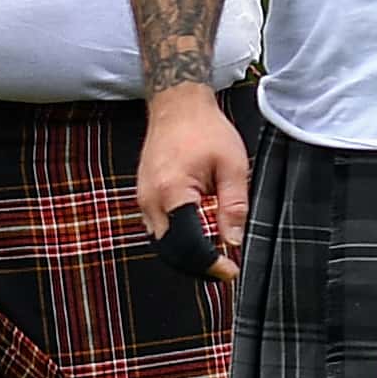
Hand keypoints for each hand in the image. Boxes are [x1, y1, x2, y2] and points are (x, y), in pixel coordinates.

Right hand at [137, 86, 251, 279]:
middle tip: (224, 270)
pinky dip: (175, 243)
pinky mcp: (143, 198)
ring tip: (213, 259)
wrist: (177, 106)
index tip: (230, 271)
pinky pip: (158, 231)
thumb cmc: (206, 130)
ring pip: (161, 245)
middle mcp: (151, 200)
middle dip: (197, 267)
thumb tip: (233, 242)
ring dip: (185, 257)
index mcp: (173, 192)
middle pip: (170, 252)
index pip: (188, 245)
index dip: (210, 264)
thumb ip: (233, 206)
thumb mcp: (232, 166)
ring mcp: (143, 200)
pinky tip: (196, 242)